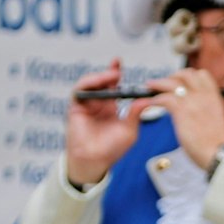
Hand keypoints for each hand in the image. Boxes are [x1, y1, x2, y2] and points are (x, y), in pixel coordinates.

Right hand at [65, 59, 151, 185]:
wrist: (95, 161)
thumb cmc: (112, 149)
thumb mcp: (129, 130)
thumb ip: (136, 114)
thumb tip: (147, 99)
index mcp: (111, 107)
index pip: (115, 85)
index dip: (117, 73)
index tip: (122, 62)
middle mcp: (99, 103)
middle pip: (102, 81)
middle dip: (109, 72)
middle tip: (118, 69)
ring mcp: (87, 104)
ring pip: (90, 83)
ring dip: (100, 77)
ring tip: (111, 75)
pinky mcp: (76, 107)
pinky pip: (79, 91)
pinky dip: (88, 84)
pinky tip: (98, 83)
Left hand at [145, 68, 223, 172]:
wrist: (219, 153)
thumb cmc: (217, 143)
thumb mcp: (216, 119)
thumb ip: (205, 110)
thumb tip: (195, 111)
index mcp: (214, 96)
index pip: (202, 74)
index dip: (189, 76)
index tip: (180, 81)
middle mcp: (203, 95)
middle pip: (185, 74)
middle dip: (172, 77)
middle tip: (163, 84)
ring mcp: (192, 101)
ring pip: (171, 82)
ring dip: (158, 84)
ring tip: (149, 87)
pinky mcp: (181, 111)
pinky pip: (163, 98)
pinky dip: (154, 99)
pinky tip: (150, 104)